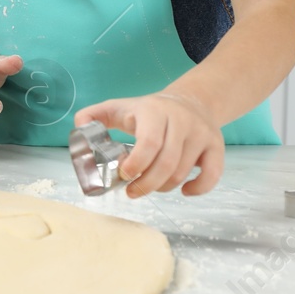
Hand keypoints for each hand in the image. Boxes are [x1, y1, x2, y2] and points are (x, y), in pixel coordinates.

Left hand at [73, 92, 224, 197]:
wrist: (192, 101)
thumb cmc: (150, 110)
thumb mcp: (120, 107)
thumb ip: (94, 116)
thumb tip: (78, 127)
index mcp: (154, 111)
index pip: (149, 142)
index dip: (136, 164)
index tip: (124, 176)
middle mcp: (181, 121)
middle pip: (167, 162)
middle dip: (146, 184)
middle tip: (132, 192)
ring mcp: (202, 134)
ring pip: (183, 172)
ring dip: (163, 187)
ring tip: (149, 186)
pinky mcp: (216, 146)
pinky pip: (213, 175)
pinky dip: (198, 189)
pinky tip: (183, 190)